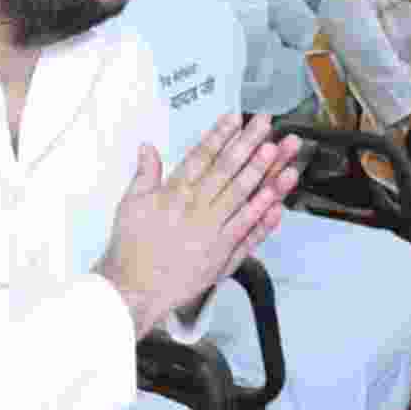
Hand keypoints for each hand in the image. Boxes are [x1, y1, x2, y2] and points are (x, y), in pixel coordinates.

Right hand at [96, 114, 301, 337]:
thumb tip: (148, 147)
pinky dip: (264, 216)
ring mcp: (212, 232)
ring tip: (281, 152)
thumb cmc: (131, 250)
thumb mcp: (130, 205)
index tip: (237, 118)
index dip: (220, 135)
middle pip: (227, 170)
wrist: (132, 291)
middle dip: (249, 144)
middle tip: (267, 124)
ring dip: (264, 173)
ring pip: (242, 197)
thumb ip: (144, 174)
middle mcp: (196, 209)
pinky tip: (278, 200)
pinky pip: (247, 232)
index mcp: (174, 193)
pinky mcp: (222, 255)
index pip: (202, 157)